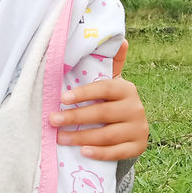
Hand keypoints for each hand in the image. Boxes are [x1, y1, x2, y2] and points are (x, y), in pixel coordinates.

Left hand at [50, 42, 147, 159]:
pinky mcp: (138, 147)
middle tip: (52, 120)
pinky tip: (83, 151)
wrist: (131, 128)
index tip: (62, 98)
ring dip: (81, 137)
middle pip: (102, 113)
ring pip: (107, 135)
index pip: (104, 89)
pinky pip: (117, 152)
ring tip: (59, 138)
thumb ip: (112, 63)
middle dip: (75, 117)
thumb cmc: (112, 102)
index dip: (83, 93)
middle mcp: (136, 108)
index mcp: (127, 89)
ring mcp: (138, 129)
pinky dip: (99, 153)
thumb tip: (121, 39)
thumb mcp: (112, 83)